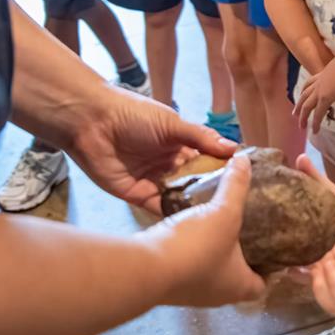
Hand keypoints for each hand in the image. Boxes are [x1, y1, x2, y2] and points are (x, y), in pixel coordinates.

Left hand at [66, 84, 239, 211]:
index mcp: (178, 144)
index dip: (222, 170)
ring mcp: (153, 180)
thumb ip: (201, 137)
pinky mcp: (136, 195)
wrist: (91, 122)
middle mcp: (168, 164)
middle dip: (209, 192)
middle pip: (194, 182)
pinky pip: (158, 207)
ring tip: (216, 218)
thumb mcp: (172, 123)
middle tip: (233, 207)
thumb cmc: (132, 114)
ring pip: (179, 197)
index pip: (206, 161)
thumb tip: (234, 148)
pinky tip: (189, 220)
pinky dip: (172, 213)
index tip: (243, 182)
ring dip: (192, 205)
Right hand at [145, 154, 267, 305]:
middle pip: (237, 275)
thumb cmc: (197, 247)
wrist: (147, 267)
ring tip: (218, 222)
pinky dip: (191, 249)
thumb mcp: (223, 211)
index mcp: (241, 286)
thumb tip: (245, 160)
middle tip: (246, 226)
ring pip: (211, 269)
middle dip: (241, 253)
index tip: (270, 244)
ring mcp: (193, 292)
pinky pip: (188, 264)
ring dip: (214, 250)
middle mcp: (219, 295)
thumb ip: (236, 186)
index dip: (270, 265)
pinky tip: (191, 227)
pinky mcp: (172, 284)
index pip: (264, 282)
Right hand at [295, 56, 334, 133]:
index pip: (318, 115)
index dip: (315, 125)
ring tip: (294, 114)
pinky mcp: (318, 76)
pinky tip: (302, 94)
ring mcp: (316, 83)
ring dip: (298, 106)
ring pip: (304, 96)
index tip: (314, 133)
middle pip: (306, 107)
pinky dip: (303, 91)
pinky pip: (307, 85)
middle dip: (303, 118)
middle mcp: (317, 92)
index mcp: (325, 99)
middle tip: (301, 127)